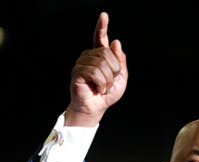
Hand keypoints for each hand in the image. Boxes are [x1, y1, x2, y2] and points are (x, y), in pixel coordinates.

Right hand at [65, 12, 127, 126]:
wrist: (96, 108)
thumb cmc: (107, 94)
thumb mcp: (121, 77)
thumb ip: (120, 61)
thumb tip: (115, 42)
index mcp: (100, 56)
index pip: (100, 38)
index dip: (102, 27)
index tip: (104, 15)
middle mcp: (89, 56)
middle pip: (107, 54)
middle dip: (114, 71)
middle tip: (110, 83)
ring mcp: (81, 62)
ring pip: (101, 64)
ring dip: (108, 80)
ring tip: (103, 87)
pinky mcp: (77, 72)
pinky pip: (94, 72)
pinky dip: (101, 83)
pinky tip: (98, 89)